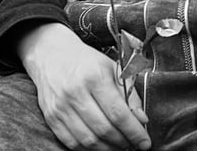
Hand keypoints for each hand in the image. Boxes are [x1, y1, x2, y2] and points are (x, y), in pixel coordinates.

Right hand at [16, 22, 149, 149]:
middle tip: (134, 144)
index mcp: (96, 77)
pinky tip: (101, 146)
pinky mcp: (51, 118)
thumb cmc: (88, 62)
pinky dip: (89, 149)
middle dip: (123, 141)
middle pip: (104, 129)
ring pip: (88, 140)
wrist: (52, 55)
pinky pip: (71, 143)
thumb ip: (129, 93)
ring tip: (120, 146)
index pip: (118, 112)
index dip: (134, 131)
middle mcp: (76, 94)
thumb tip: (141, 119)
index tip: (145, 142)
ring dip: (107, 148)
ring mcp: (61, 108)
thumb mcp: (114, 68)